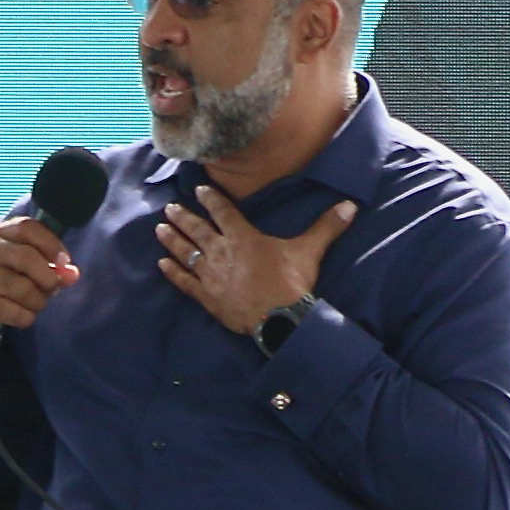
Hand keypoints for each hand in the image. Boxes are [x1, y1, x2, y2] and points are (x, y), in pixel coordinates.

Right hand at [0, 215, 78, 346]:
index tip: (64, 262)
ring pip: (27, 290)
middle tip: (51, 289)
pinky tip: (19, 315)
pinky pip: (18, 312)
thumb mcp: (10, 261)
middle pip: (30, 259)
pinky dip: (26, 317)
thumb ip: (43, 263)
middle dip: (49, 279)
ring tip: (32, 304)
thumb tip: (72, 275)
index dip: (52, 245)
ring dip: (38, 302)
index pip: (30, 228)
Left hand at [155, 185, 355, 338]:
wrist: (279, 319)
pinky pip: (184, 282)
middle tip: (168, 208)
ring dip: (172, 240)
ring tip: (159, 228)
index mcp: (243, 237)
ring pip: (186, 253)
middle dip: (183, 217)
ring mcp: (211, 275)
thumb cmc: (291, 282)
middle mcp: (221, 252)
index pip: (223, 211)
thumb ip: (327, 226)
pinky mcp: (206, 297)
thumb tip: (351, 205)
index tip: (199, 189)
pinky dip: (172, 272)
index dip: (211, 199)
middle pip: (197, 230)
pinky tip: (161, 264)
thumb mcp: (309, 250)